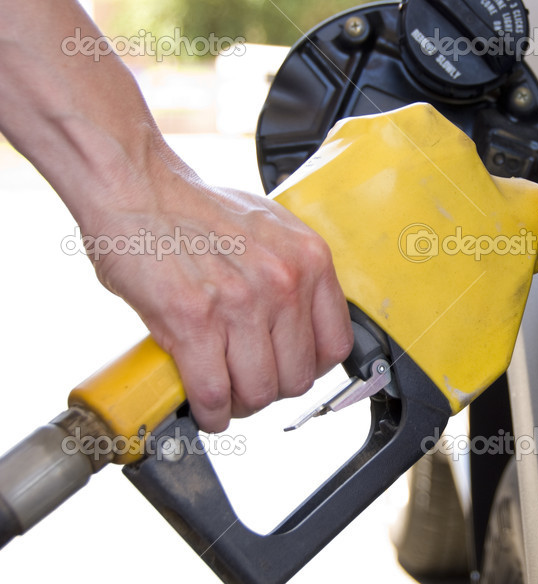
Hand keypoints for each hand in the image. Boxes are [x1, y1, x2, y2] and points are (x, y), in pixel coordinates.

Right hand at [83, 172, 352, 431]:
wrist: (138, 188)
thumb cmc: (196, 208)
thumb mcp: (270, 230)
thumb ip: (291, 274)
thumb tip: (296, 324)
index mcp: (309, 259)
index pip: (336, 344)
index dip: (311, 368)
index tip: (290, 370)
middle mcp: (284, 282)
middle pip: (298, 377)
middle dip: (272, 389)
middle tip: (249, 385)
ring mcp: (241, 304)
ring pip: (259, 391)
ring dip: (240, 405)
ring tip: (225, 397)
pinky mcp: (193, 321)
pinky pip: (214, 392)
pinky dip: (210, 413)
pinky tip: (205, 410)